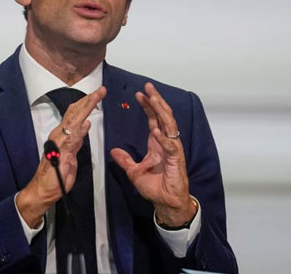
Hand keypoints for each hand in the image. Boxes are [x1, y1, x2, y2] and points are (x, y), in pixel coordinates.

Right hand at [16, 86, 106, 227]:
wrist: (42, 191)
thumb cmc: (55, 176)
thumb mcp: (70, 156)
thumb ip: (76, 141)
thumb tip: (85, 127)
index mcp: (62, 135)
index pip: (74, 115)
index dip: (85, 103)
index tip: (96, 94)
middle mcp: (59, 135)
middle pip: (74, 114)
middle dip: (88, 101)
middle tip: (100, 90)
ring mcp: (59, 144)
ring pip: (74, 122)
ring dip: (85, 109)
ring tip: (95, 98)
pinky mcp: (61, 155)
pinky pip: (72, 140)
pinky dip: (79, 131)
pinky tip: (86, 123)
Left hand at [110, 82, 196, 226]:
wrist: (166, 202)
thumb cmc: (156, 187)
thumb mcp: (134, 172)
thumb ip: (125, 160)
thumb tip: (113, 151)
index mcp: (157, 143)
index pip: (154, 119)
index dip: (147, 105)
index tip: (139, 94)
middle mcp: (166, 142)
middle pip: (163, 116)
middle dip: (156, 101)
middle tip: (148, 87)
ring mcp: (173, 149)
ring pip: (169, 125)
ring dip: (161, 111)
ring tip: (154, 99)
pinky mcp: (177, 160)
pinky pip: (171, 146)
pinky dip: (164, 138)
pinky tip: (156, 131)